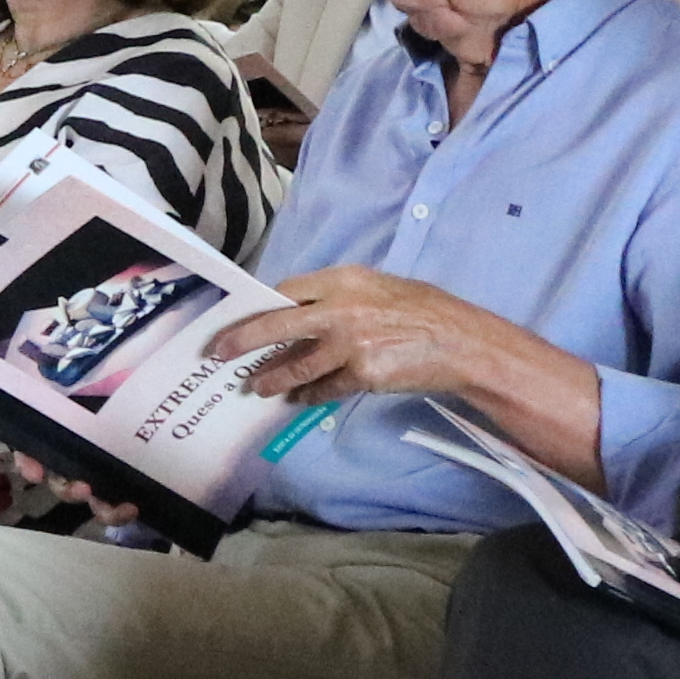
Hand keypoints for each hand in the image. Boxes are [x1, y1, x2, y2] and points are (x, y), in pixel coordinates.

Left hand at [212, 266, 560, 410]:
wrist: (460, 342)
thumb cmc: (424, 312)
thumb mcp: (380, 289)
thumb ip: (341, 298)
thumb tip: (300, 315)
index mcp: (345, 279)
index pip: (288, 291)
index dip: (260, 307)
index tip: (240, 318)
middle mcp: (342, 307)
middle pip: (277, 324)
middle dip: (243, 340)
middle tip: (218, 353)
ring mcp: (350, 342)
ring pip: (296, 364)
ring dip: (272, 377)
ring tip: (255, 387)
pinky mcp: (361, 373)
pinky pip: (324, 388)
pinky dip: (308, 395)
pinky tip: (298, 399)